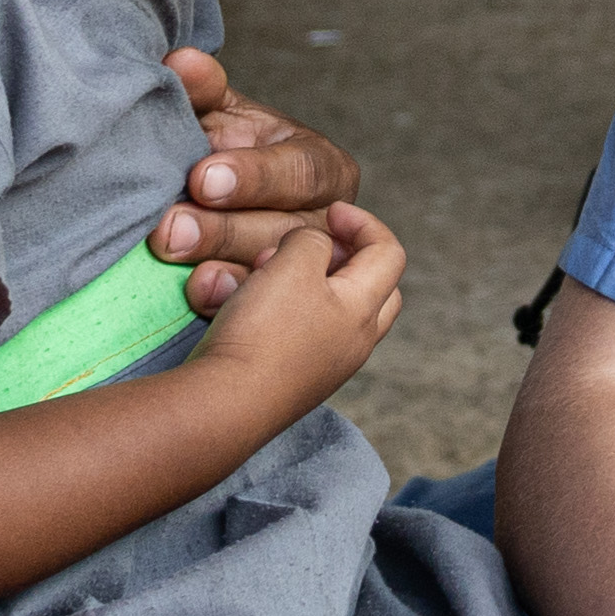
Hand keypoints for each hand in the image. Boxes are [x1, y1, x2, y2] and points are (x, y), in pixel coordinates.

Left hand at [157, 47, 356, 315]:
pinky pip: (258, 310)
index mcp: (324, 166)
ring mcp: (304, 268)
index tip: (201, 177)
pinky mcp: (277, 302)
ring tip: (176, 261)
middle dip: (223, 229)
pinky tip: (194, 293)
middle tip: (170, 227)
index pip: (300, 172)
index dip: (253, 176)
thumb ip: (204, 90)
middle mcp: (325, 220)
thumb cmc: (220, 149)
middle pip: (286, 230)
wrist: (210, 194)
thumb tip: (181, 63)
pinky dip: (223, 300)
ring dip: (222, 266)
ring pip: (273, 273)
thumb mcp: (219, 115)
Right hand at [181, 202, 403, 420]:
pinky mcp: (297, 381)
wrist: (225, 404)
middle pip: (374, 288)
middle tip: (312, 245)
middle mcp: (356, 343)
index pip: (389, 253)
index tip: (330, 211)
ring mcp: (328, 366)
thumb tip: (314, 246)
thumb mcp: (292, 264)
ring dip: (309, 283)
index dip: (364, 222)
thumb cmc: (263, 331)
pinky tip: (255, 305)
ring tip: (269, 272)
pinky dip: (288, 310)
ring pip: (335, 311)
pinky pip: (305, 334)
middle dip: (347, 257)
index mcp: (364, 310)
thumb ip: (313, 241)